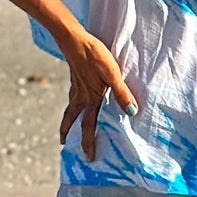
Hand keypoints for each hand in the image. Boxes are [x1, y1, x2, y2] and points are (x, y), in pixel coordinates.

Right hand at [58, 30, 137, 162]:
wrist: (74, 39)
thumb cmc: (94, 55)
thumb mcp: (113, 73)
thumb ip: (122, 93)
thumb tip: (132, 112)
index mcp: (90, 98)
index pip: (88, 126)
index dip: (88, 142)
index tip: (88, 157)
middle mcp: (80, 95)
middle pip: (73, 119)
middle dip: (69, 133)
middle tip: (65, 144)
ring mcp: (75, 86)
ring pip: (70, 107)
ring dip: (68, 120)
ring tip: (67, 126)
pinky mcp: (74, 76)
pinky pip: (72, 96)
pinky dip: (72, 103)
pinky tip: (76, 98)